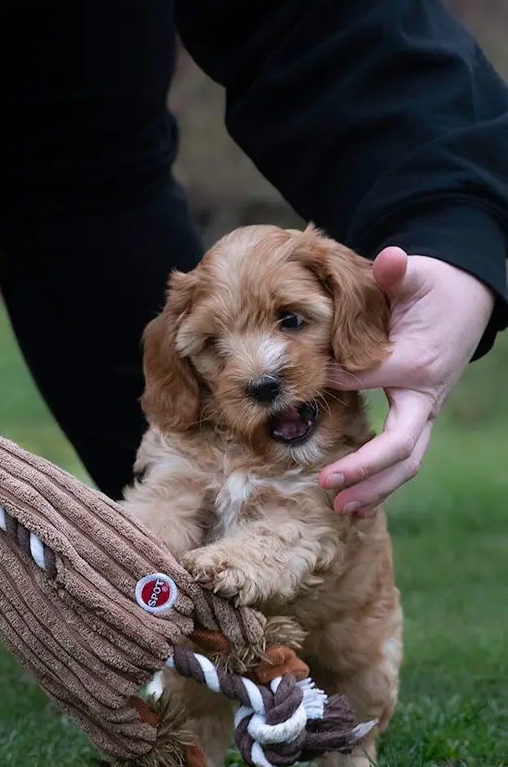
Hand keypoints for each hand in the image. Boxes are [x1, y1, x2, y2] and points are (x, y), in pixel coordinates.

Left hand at [320, 249, 493, 514]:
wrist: (465, 302)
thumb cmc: (432, 289)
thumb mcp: (418, 275)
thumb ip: (399, 271)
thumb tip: (389, 257)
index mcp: (418, 362)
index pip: (367, 379)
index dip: (332, 381)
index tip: (299, 382)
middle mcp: (425, 396)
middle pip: (400, 445)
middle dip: (364, 469)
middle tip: (326, 485)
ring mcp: (424, 413)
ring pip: (405, 463)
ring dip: (373, 489)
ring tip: (339, 509)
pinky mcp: (418, 421)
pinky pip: (402, 461)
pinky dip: (380, 485)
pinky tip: (353, 506)